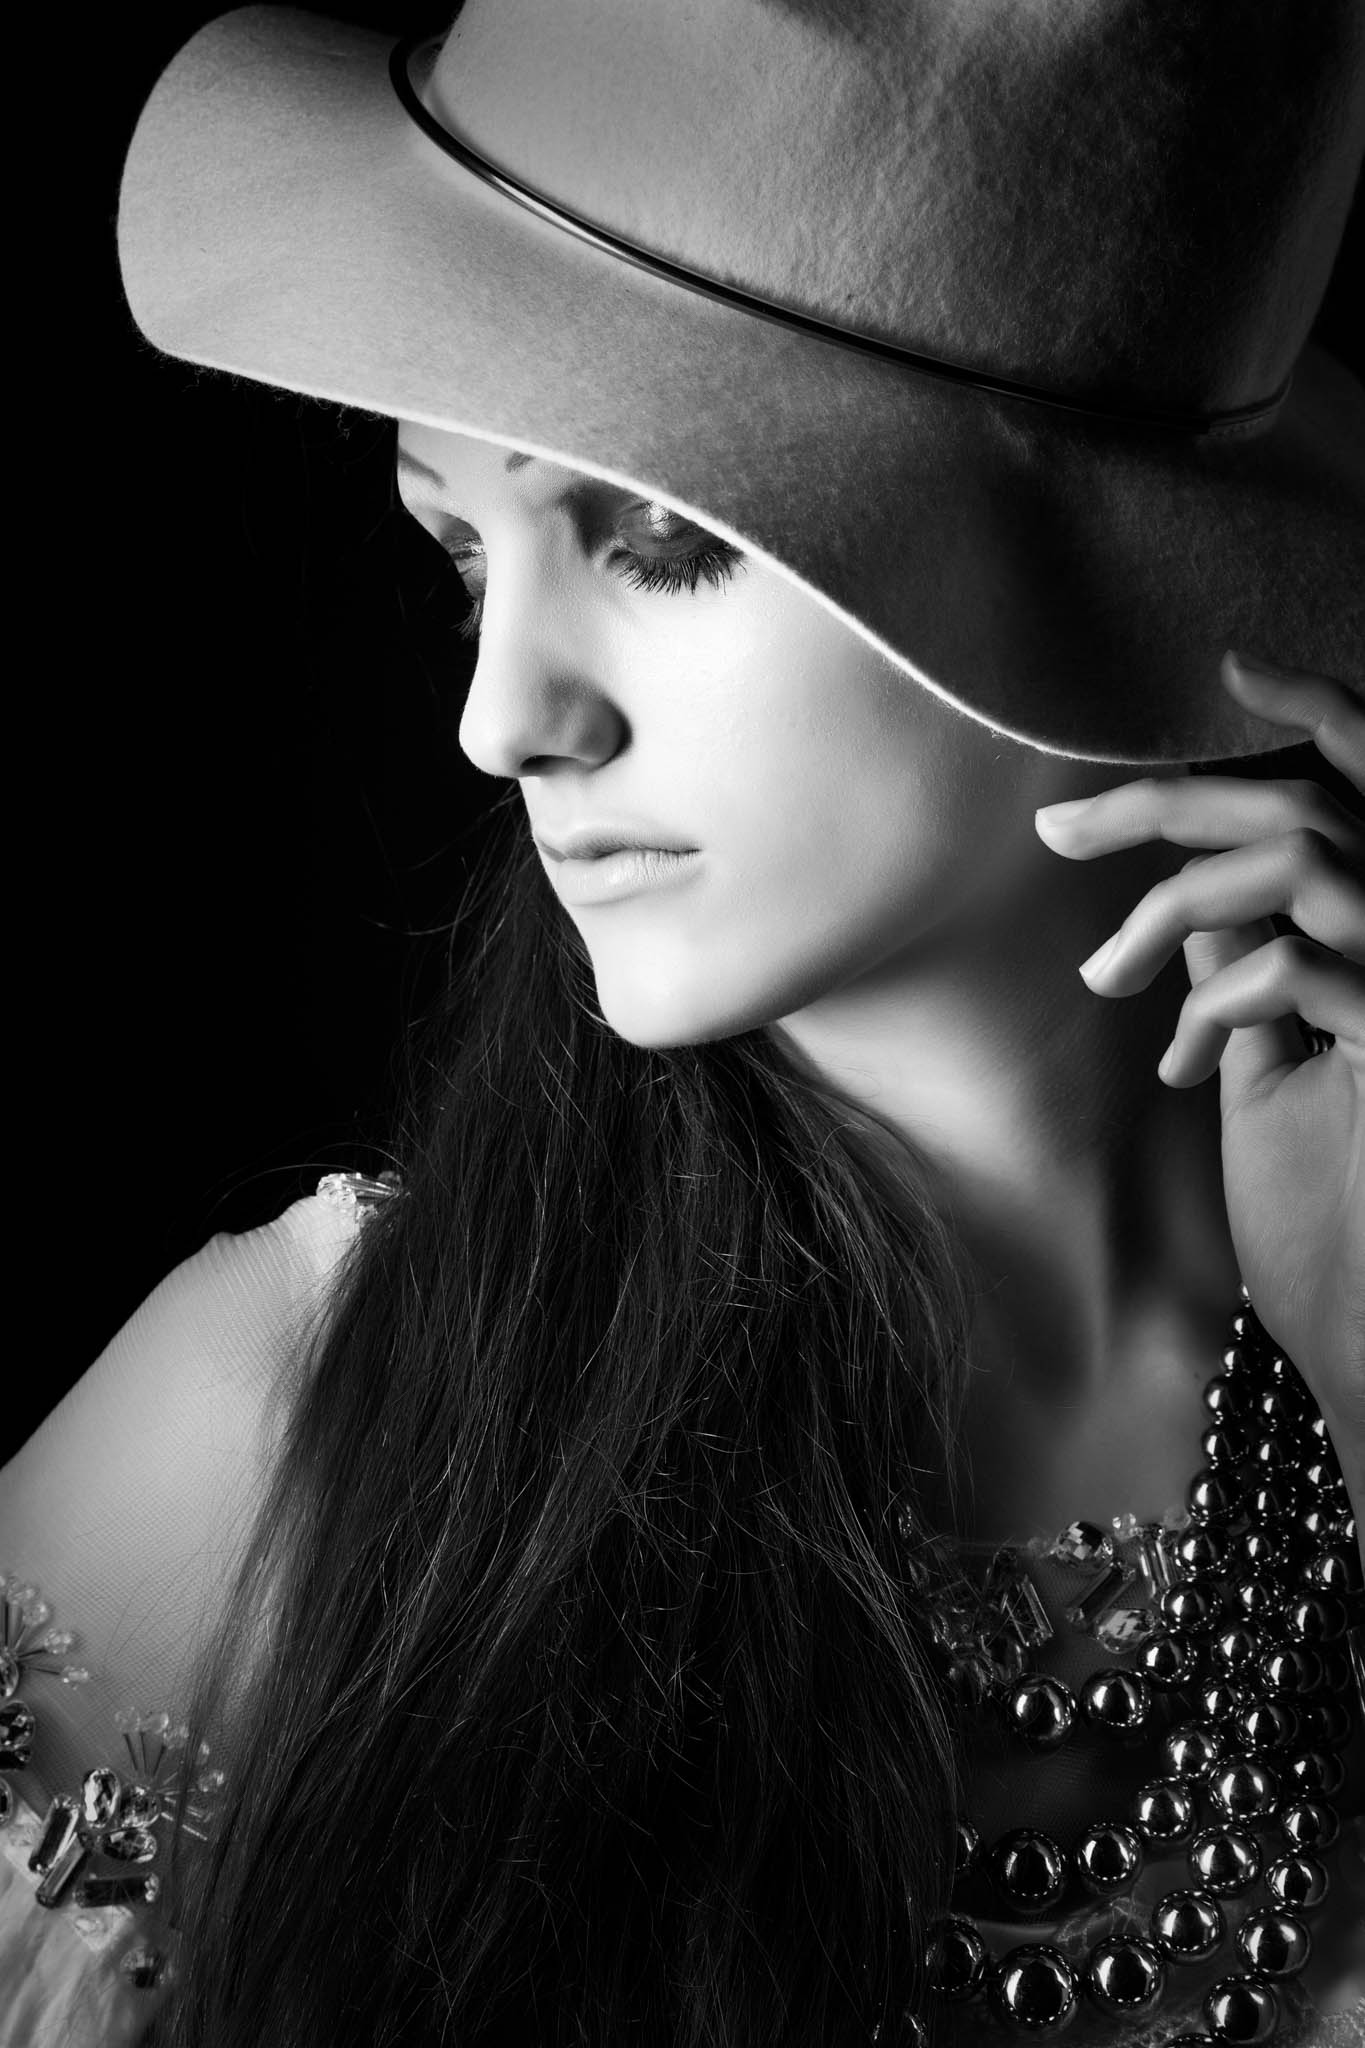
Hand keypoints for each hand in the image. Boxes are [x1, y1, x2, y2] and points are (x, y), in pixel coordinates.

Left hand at [1033, 652, 1364, 1450]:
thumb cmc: (1327, 1212)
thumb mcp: (1275, 1065)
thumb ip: (1256, 967)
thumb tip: (1197, 904)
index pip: (1363, 784)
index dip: (1316, 712)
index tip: (1226, 670)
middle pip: (1307, 804)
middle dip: (1170, 802)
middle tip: (1057, 828)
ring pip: (1299, 856)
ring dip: (1174, 904)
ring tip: (1103, 974)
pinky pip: (1300, 960)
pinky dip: (1220, 996)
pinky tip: (1183, 1062)